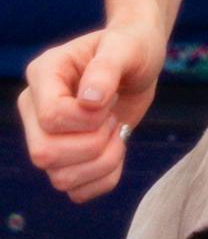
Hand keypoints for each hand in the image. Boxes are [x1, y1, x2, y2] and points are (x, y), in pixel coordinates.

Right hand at [16, 19, 164, 203]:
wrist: (139, 62)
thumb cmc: (132, 46)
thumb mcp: (126, 46)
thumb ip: (107, 68)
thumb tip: (89, 100)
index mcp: (44, 74)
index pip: (50, 117)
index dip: (88, 118)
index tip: (112, 97)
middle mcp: (35, 109)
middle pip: (44, 153)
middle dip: (93, 143)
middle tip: (114, 118)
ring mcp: (47, 138)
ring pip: (60, 179)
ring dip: (103, 161)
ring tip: (118, 130)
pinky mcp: (65, 161)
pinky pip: (77, 192)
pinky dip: (105, 178)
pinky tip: (117, 149)